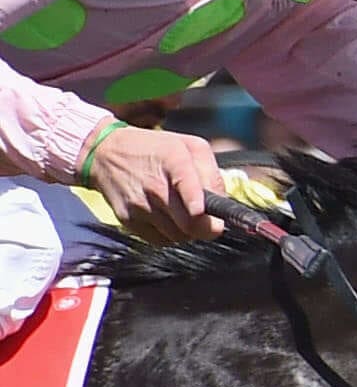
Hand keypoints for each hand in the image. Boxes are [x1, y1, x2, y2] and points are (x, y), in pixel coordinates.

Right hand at [83, 122, 233, 242]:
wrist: (104, 154)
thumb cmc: (154, 149)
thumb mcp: (189, 147)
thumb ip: (211, 172)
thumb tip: (221, 201)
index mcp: (174, 161)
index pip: (187, 188)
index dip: (200, 207)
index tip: (205, 214)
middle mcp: (155, 186)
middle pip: (190, 224)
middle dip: (207, 227)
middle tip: (210, 220)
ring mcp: (140, 206)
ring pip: (179, 235)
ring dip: (189, 230)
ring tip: (185, 213)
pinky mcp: (128, 220)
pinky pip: (160, 240)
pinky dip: (170, 234)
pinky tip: (168, 218)